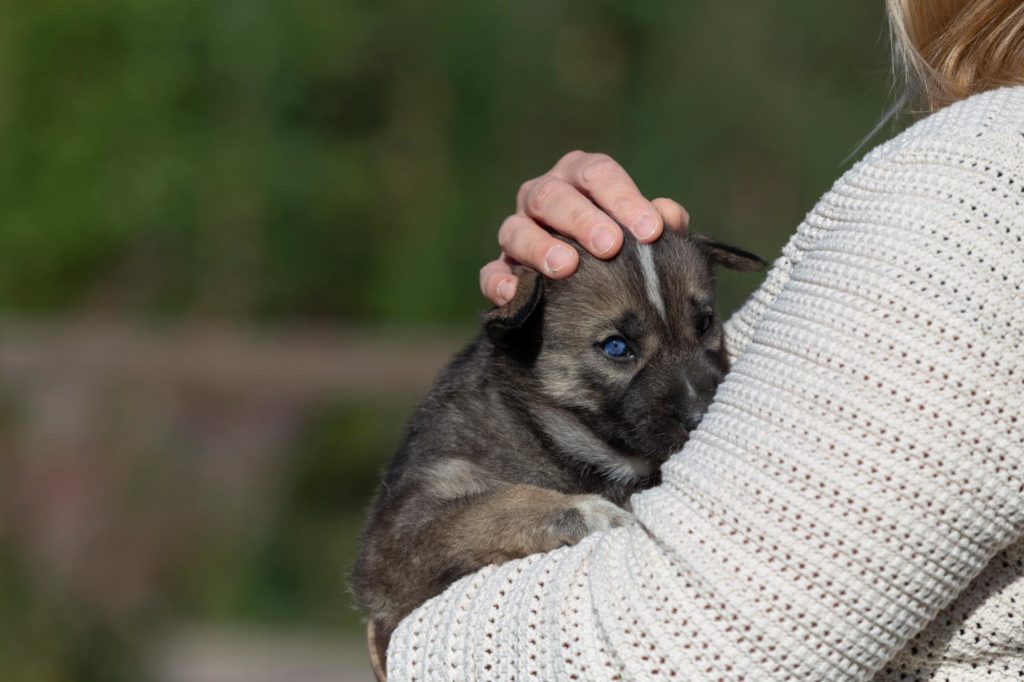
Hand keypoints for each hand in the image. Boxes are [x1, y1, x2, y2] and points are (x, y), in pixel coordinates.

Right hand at [479, 150, 689, 304]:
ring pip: (516, 230)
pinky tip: (514, 293)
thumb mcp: (644, 233)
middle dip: (581, 220)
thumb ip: (658, 225)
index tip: (651, 231)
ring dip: (540, 247)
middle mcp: (543, 197)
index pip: (597, 174)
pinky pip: (491, 273)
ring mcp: (517, 231)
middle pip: (552, 196)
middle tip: (610, 247)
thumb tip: (669, 216)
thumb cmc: (625, 248)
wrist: (594, 286)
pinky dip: (499, 282)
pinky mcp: (501, 268)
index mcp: (580, 177)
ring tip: (566, 267)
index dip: (624, 199)